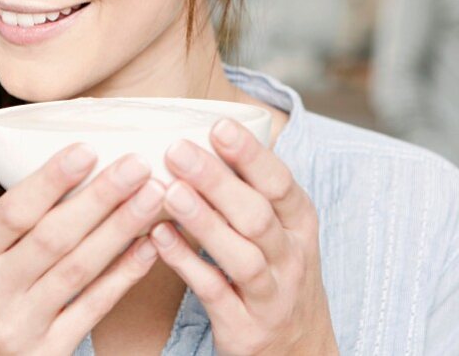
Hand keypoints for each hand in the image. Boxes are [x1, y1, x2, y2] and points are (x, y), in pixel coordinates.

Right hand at [0, 144, 165, 355]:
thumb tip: (86, 151)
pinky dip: (124, 275)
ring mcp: (18, 325)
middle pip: (53, 238)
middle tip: (138, 165)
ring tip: (154, 195)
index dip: (51, 180)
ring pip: (78, 270)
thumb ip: (21, 209)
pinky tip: (151, 246)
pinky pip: (93, 308)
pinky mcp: (47, 353)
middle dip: (100, 198)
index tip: (88, 148)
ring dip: (121, 229)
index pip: (13, 211)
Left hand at [149, 118, 337, 355]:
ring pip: (241, 255)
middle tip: (177, 150)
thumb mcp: (282, 230)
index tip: (219, 125)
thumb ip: (253, 190)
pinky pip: (214, 292)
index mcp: (300, 224)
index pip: (280, 183)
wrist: (299, 350)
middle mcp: (291, 257)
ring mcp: (270, 295)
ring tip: (168, 192)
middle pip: (256, 214)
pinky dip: (187, 264)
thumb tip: (207, 134)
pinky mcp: (245, 327)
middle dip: (217, 180)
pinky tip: (158, 238)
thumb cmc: (277, 274)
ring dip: (203, 221)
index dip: (251, 155)